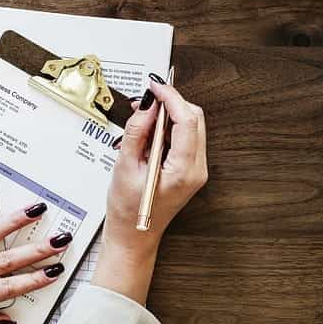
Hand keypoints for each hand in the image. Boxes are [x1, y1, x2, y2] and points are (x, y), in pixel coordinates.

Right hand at [92, 80, 208, 303]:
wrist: (133, 237)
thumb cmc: (127, 211)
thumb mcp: (125, 167)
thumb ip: (137, 132)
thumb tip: (148, 104)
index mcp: (184, 170)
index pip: (187, 120)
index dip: (171, 97)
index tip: (155, 86)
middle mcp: (197, 169)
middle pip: (194, 119)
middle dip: (171, 103)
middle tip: (146, 99)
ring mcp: (196, 169)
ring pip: (191, 126)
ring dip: (169, 115)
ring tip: (142, 117)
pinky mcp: (190, 168)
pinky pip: (185, 137)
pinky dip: (169, 127)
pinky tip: (149, 132)